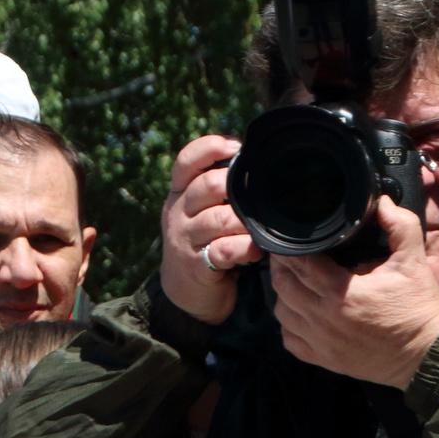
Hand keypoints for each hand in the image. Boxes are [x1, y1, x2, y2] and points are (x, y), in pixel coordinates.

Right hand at [160, 135, 260, 326]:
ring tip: (260, 226)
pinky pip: (225, 250)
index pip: (186, 161)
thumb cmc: (201, 241)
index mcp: (179, 193)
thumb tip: (254, 161)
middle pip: (207, 186)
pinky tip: (257, 249)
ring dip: (246, 220)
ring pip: (219, 218)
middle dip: (238, 187)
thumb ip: (215, 188)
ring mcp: (185, 238)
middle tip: (258, 194)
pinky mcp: (197, 264)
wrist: (183, 290)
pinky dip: (246, 247)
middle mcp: (178, 212)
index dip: (210, 148)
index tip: (236, 147)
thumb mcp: (198, 211)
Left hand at [267, 199, 438, 388]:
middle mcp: (324, 318)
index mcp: (342, 292)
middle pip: (283, 286)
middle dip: (282, 267)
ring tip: (296, 280)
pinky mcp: (324, 359)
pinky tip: (301, 312)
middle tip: (290, 254)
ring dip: (284, 294)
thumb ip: (400, 226)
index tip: (292, 238)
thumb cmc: (418, 308)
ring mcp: (321, 342)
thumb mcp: (414, 261)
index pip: (299, 263)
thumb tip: (383, 202)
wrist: (425, 355)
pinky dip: (289, 324)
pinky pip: (290, 340)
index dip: (290, 248)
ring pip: (282, 313)